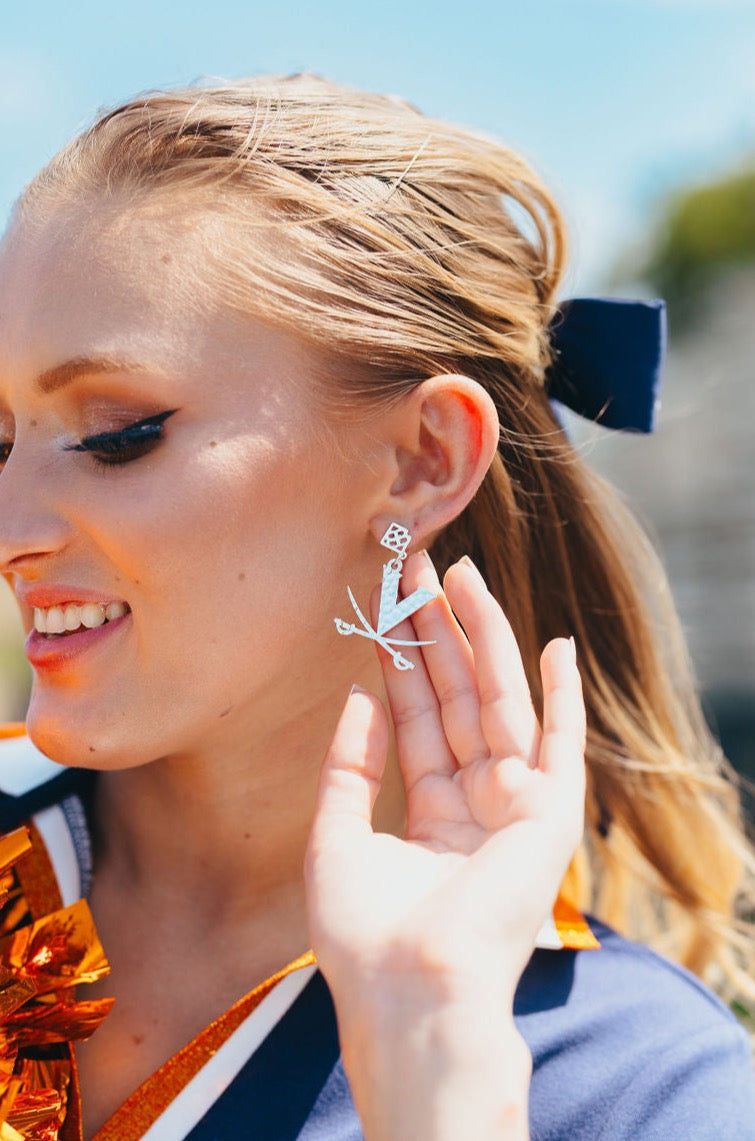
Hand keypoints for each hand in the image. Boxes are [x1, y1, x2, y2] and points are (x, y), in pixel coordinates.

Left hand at [304, 552, 585, 1138]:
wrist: (407, 990)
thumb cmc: (365, 933)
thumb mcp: (337, 836)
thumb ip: (352, 765)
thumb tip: (360, 696)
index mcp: (433, 814)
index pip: (419, 717)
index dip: (402, 661)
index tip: (388, 607)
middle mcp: (478, 803)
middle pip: (458, 698)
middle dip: (438, 635)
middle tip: (420, 569)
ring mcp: (515, 806)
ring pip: (498, 704)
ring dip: (483, 641)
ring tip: (461, 579)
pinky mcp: (549, 816)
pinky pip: (562, 746)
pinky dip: (562, 698)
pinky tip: (556, 647)